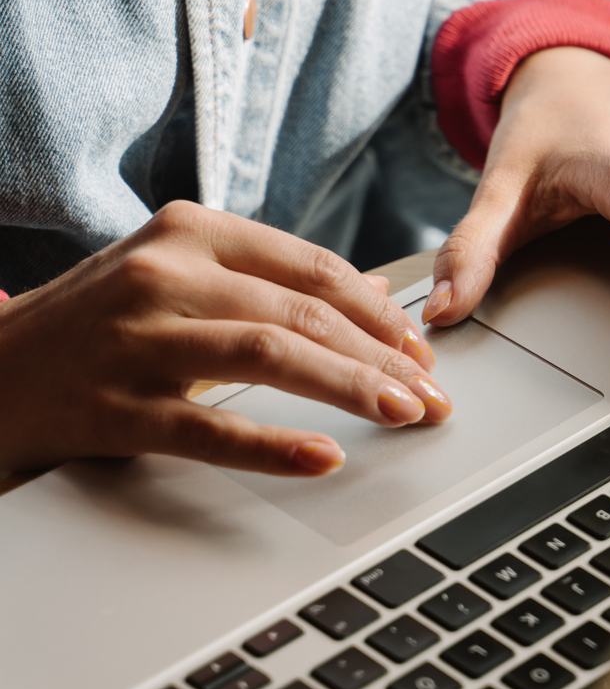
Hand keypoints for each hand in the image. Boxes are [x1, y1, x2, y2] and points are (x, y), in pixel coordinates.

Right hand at [0, 202, 451, 476]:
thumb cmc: (100, 322)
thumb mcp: (178, 276)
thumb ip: (266, 281)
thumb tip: (375, 304)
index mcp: (191, 231)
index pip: (313, 269)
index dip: (381, 313)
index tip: (423, 349)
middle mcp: (164, 274)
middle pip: (303, 314)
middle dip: (383, 357)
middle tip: (432, 393)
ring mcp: (137, 339)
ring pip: (270, 356)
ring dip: (350, 388)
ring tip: (403, 413)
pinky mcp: (113, 405)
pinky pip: (208, 428)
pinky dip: (273, 445)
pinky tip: (322, 457)